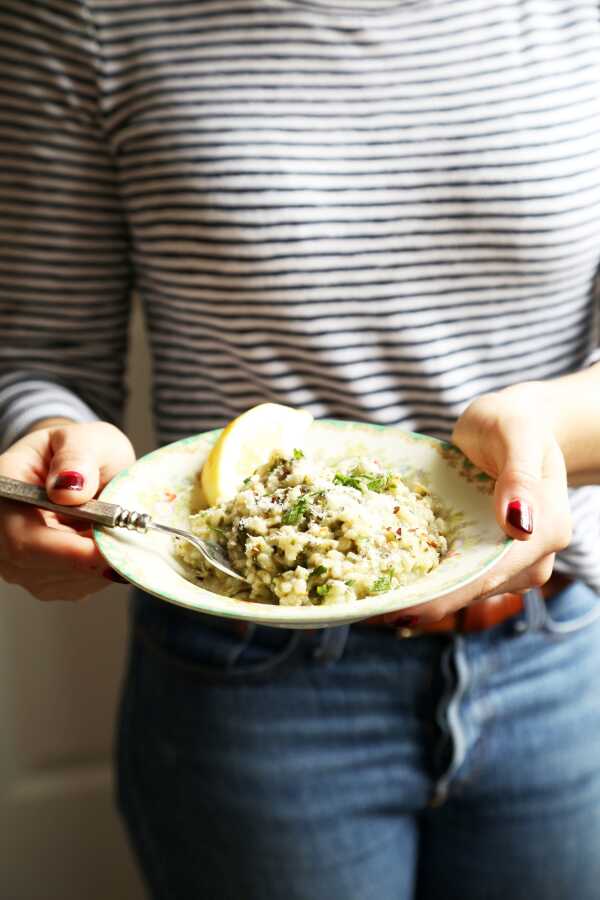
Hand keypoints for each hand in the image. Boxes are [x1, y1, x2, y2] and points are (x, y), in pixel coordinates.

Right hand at [0, 421, 134, 600]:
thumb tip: (70, 490)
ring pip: (55, 581)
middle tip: (128, 545)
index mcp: (5, 489)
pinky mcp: (39, 573)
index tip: (104, 548)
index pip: (21, 534)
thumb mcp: (86, 439)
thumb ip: (77, 456)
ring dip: (95, 567)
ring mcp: (16, 556)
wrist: (84, 467)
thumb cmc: (82, 451)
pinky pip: (70, 586)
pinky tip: (110, 548)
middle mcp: (2, 528)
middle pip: (35, 566)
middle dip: (88, 561)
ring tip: (119, 537)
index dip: (64, 549)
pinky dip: (98, 572)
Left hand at [384, 383, 571, 624]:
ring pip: (462, 590)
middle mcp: (533, 557)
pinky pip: (456, 577)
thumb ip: (519, 475)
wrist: (513, 427)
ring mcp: (512, 565)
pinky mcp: (488, 561)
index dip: (445, 596)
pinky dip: (425, 581)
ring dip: (420, 598)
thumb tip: (519, 525)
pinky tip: (388, 585)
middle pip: (473, 590)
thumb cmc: (512, 422)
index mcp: (547, 530)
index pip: (490, 574)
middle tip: (370, 614)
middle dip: (424, 604)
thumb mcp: (514, 432)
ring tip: (370, 604)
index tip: (401, 610)